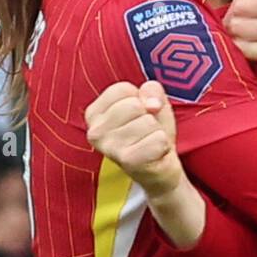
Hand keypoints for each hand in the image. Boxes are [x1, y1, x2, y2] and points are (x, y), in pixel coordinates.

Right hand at [84, 80, 182, 199]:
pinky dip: (163, 145)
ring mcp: (109, 148)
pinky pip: (158, 139)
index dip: (140, 98)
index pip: (122, 89)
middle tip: (145, 131)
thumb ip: (151, 90)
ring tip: (148, 142)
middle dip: (148, 116)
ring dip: (156, 132)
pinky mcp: (127, 161)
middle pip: (134, 105)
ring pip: (148, 122)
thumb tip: (152, 105)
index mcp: (94, 113)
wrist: (159, 167)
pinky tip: (154, 154)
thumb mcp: (151, 101)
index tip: (139, 114)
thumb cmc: (150, 131)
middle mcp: (95, 132)